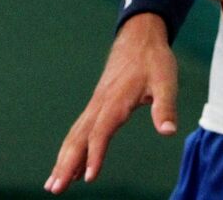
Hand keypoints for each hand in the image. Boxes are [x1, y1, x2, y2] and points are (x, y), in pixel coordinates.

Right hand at [45, 14, 177, 192]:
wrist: (139, 38)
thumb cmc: (154, 60)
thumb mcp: (166, 81)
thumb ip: (166, 107)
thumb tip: (168, 132)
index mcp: (116, 101)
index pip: (101, 132)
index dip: (95, 154)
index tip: (88, 178)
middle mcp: (100, 105)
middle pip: (79, 138)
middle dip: (66, 164)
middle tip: (55, 189)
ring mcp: (95, 105)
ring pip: (75, 135)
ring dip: (63, 160)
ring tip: (54, 185)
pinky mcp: (96, 105)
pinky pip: (79, 130)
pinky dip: (71, 149)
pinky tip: (69, 166)